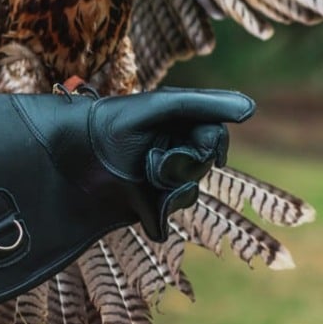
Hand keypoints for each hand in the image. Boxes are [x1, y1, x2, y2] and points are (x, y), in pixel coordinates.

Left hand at [22, 88, 254, 240]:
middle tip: (154, 160)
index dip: (210, 144)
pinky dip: (156, 213)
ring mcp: (156, 183)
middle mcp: (170, 154)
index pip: (214, 139)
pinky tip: (136, 197)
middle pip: (203, 168)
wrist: (71, 152)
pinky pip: (165, 219)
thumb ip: (205, 105)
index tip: (201, 143)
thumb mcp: (161, 107)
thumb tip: (251, 108)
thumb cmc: (114, 122)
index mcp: (177, 129)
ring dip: (170, 188)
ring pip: (187, 194)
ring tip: (141, 173)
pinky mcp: (142, 207)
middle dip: (185, 165)